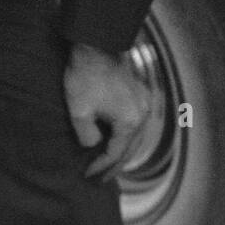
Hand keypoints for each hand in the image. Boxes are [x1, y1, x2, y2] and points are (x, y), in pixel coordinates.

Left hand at [64, 42, 151, 180]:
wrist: (96, 45)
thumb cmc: (86, 77)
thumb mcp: (79, 111)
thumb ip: (87, 136)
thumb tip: (93, 146)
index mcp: (130, 121)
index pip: (115, 153)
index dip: (100, 166)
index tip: (86, 174)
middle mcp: (143, 115)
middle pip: (130, 149)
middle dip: (115, 166)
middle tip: (101, 179)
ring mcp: (145, 104)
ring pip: (136, 138)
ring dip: (123, 152)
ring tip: (110, 164)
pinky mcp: (141, 96)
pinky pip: (137, 125)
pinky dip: (128, 137)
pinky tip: (119, 140)